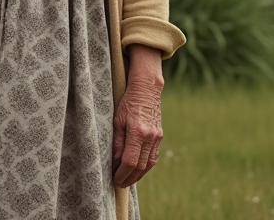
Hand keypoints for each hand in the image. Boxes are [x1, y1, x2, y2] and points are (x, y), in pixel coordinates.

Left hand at [112, 45, 164, 187]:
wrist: (147, 89)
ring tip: (126, 180)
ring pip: (148, 164)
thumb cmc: (128, 103)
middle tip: (118, 184)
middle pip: (140, 166)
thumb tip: (115, 162)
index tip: (114, 180)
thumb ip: (117, 143)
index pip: (130, 161)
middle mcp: (150, 137)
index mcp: (138, 132)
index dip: (122, 174)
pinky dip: (144, 167)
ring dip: (137, 175)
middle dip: (129, 178)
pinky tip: (136, 169)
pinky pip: (153, 157)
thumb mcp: (117, 120)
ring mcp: (157, 137)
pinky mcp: (159, 137)